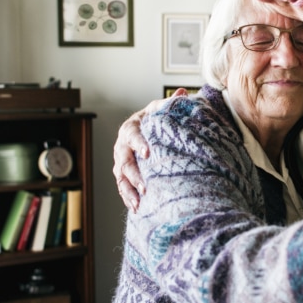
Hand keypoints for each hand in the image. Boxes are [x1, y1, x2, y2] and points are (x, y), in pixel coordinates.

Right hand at [113, 88, 188, 211]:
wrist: (149, 129)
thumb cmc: (158, 119)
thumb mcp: (164, 109)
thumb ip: (171, 104)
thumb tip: (182, 94)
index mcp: (131, 127)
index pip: (132, 135)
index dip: (138, 143)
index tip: (147, 153)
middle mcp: (122, 145)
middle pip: (124, 161)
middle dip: (134, 174)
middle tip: (145, 186)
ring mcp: (120, 162)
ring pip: (121, 178)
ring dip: (129, 191)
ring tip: (139, 203)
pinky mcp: (124, 175)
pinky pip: (123, 188)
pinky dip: (128, 198)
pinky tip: (137, 209)